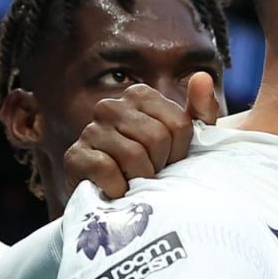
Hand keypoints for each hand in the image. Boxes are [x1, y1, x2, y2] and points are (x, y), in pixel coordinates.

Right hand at [70, 73, 223, 200]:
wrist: (116, 201)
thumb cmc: (154, 166)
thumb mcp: (184, 142)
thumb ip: (201, 111)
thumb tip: (202, 76)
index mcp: (139, 95)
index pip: (179, 124)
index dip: (180, 152)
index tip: (169, 162)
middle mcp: (111, 106)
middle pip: (157, 138)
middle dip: (160, 166)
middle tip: (150, 175)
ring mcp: (90, 130)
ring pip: (134, 155)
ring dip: (141, 179)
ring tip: (134, 182)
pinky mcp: (74, 156)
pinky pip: (106, 169)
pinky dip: (118, 188)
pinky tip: (117, 191)